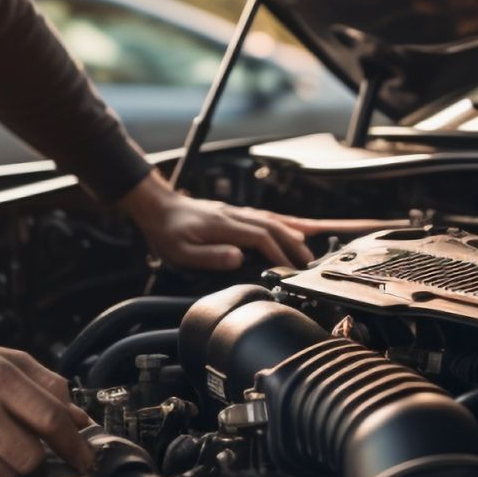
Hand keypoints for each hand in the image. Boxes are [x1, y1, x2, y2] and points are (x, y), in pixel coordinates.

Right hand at [0, 324, 92, 476]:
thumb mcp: (8, 358)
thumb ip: (48, 386)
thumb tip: (79, 419)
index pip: (51, 420)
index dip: (74, 444)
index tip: (83, 457)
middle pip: (31, 457)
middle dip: (40, 456)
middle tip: (33, 445)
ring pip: (8, 475)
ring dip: (14, 466)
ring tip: (3, 443)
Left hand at [119, 169, 393, 270]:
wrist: (159, 208)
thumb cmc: (168, 232)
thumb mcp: (181, 251)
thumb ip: (209, 255)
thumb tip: (238, 258)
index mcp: (226, 225)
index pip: (262, 237)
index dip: (280, 251)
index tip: (292, 268)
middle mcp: (238, 216)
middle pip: (278, 227)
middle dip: (300, 244)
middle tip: (316, 263)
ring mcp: (241, 213)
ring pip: (279, 220)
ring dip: (300, 233)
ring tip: (318, 248)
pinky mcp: (241, 215)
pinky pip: (273, 218)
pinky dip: (291, 224)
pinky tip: (303, 231)